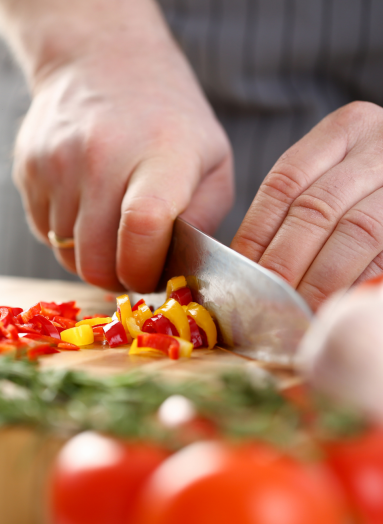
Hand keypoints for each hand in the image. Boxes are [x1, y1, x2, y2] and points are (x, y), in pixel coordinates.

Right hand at [0, 0, 232, 291]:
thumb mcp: (212, 159)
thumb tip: (178, 270)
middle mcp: (100, 157)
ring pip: (65, 253)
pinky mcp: (27, 170)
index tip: (152, 275)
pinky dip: (66, 235)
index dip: (145, 271)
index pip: (143, 230)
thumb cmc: (165, 118)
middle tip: (132, 266)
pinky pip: (44, 232)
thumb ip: (203, 219)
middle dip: (116, 279)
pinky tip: (85, 206)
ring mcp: (56, 163)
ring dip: (90, 256)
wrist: (99, 61)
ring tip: (111, 229)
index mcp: (159, 155)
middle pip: (95, 260)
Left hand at [231, 102, 382, 310]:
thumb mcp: (336, 173)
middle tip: (264, 302)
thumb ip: (300, 205)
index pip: (284, 182)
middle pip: (316, 209)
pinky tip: (333, 305)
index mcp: (346, 128)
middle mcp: (381, 144)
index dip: (257, 233)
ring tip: (296, 311)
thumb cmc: (369, 185)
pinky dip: (356, 283)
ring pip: (356, 233)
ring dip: (320, 279)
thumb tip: (249, 262)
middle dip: (284, 262)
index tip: (239, 273)